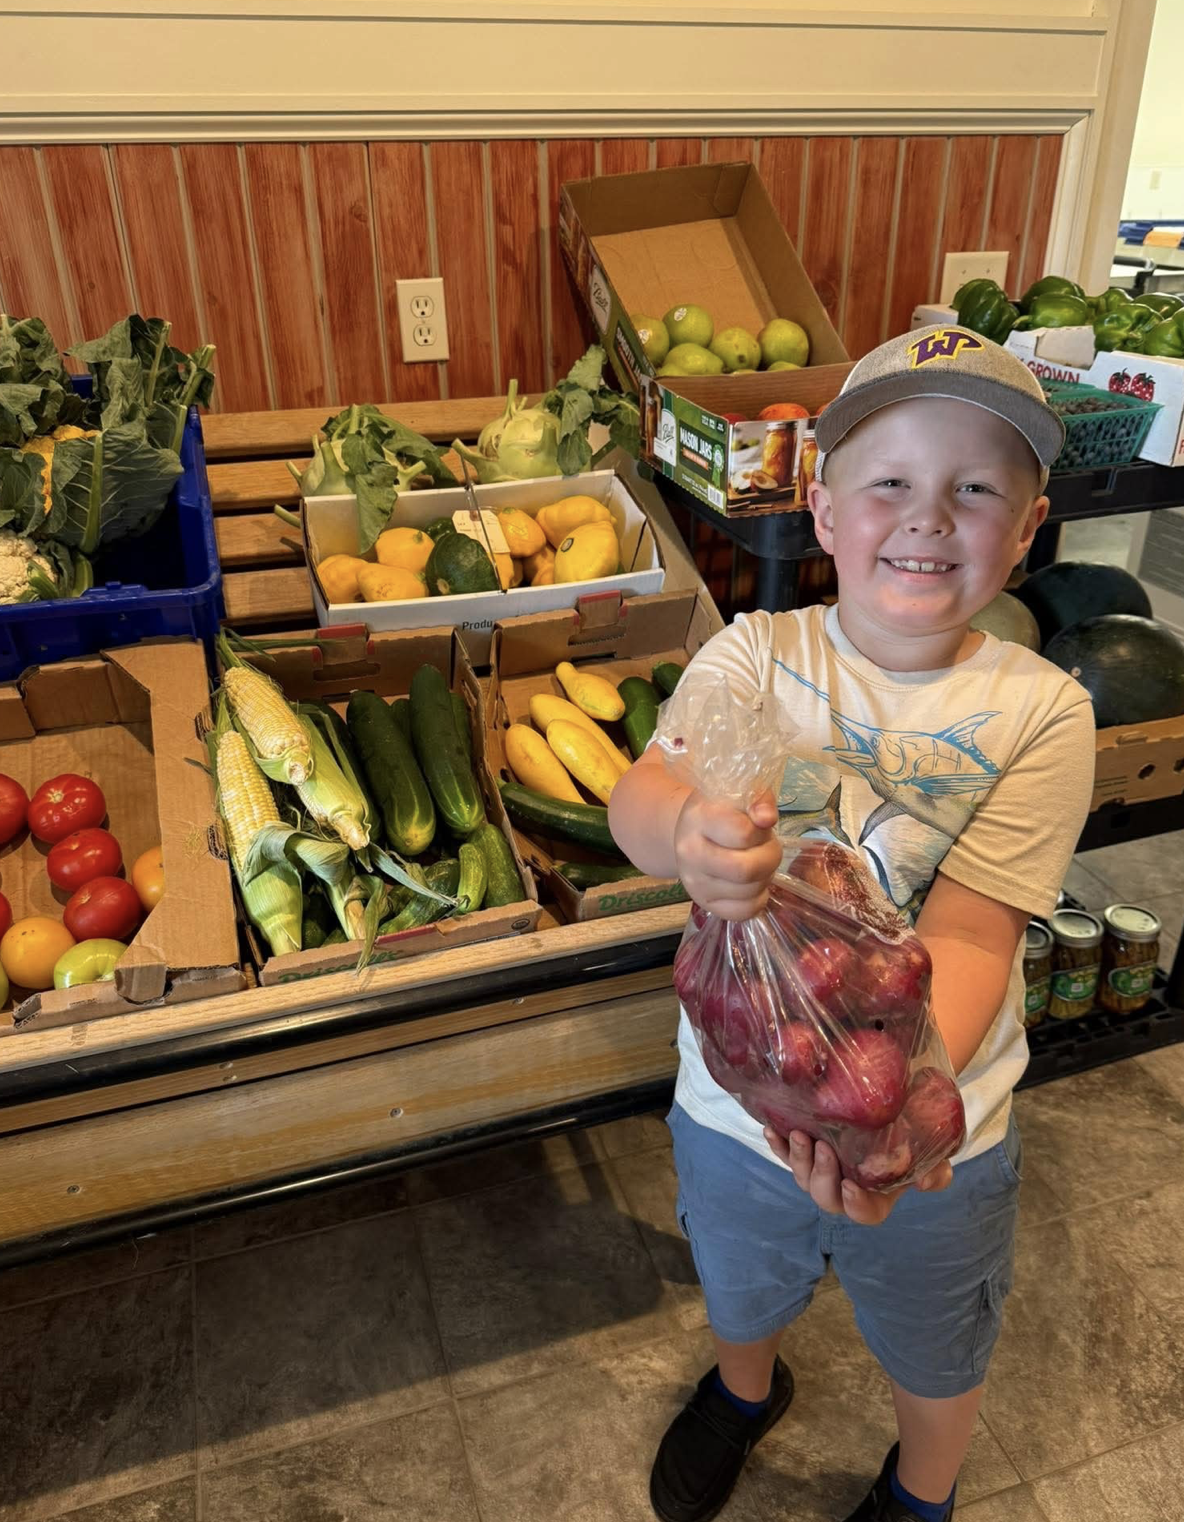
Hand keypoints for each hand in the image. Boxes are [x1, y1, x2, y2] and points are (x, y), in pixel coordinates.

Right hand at [674, 789, 781, 920]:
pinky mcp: (704, 903)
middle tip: (767, 848)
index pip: (742, 833)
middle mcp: (690, 853)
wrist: (689, 833)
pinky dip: (758, 899)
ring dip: (765, 877)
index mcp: (698, 818)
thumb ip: (759, 799)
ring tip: (756, 861)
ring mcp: (694, 883)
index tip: (758, 825)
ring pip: (749, 891)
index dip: (761, 830)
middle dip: (769, 858)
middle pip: (745, 870)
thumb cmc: (721, 811)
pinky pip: (744, 912)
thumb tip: (767, 819)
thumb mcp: (738, 795)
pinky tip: (752, 883)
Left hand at [763, 1127, 953, 1225]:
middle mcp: (844, 1190)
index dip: (855, 1204)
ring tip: (798, 1134)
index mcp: (875, 1199)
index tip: (851, 1185)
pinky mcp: (806, 1152)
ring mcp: (822, 1172)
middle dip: (821, 1176)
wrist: (896, 1112)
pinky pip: (787, 1155)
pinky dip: (778, 1145)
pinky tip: (771, 1128)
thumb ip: (936, 1171)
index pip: (863, 1214)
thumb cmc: (914, 1139)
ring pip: (803, 1178)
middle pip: (825, 1198)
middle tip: (823, 1149)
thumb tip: (925, 1182)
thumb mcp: (933, 1155)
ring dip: (798, 1159)